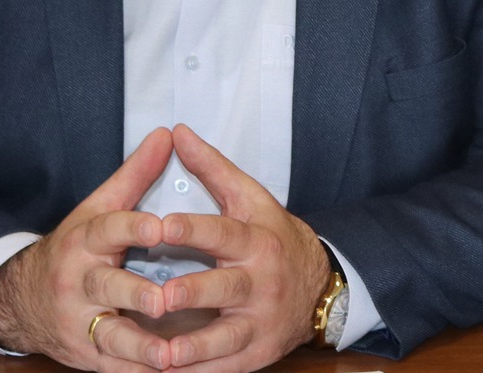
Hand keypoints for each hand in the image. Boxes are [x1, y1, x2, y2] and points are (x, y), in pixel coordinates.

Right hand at [0, 127, 174, 370]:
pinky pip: (113, 366)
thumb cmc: (76, 248)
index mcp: (85, 241)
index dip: (133, 227)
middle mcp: (78, 283)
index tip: (161, 227)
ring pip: (108, 336)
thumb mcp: (98, 208)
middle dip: (134, 295)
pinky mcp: (84, 354)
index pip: (109, 229)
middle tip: (163, 300)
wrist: (22, 300)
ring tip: (166, 354)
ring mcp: (78, 322)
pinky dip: (137, 371)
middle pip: (106, 288)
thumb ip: (135, 175)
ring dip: (138, 347)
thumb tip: (167, 133)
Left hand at [152, 123, 331, 372]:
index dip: (193, 229)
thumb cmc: (275, 237)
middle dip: (194, 293)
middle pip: (226, 287)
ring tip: (162, 355)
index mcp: (256, 239)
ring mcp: (260, 321)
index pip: (223, 232)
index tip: (161, 225)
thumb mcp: (251, 199)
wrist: (321, 287)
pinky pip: (226, 366)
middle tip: (161, 297)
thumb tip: (178, 133)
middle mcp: (261, 281)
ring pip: (226, 336)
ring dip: (194, 348)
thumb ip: (213, 169)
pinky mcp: (257, 353)